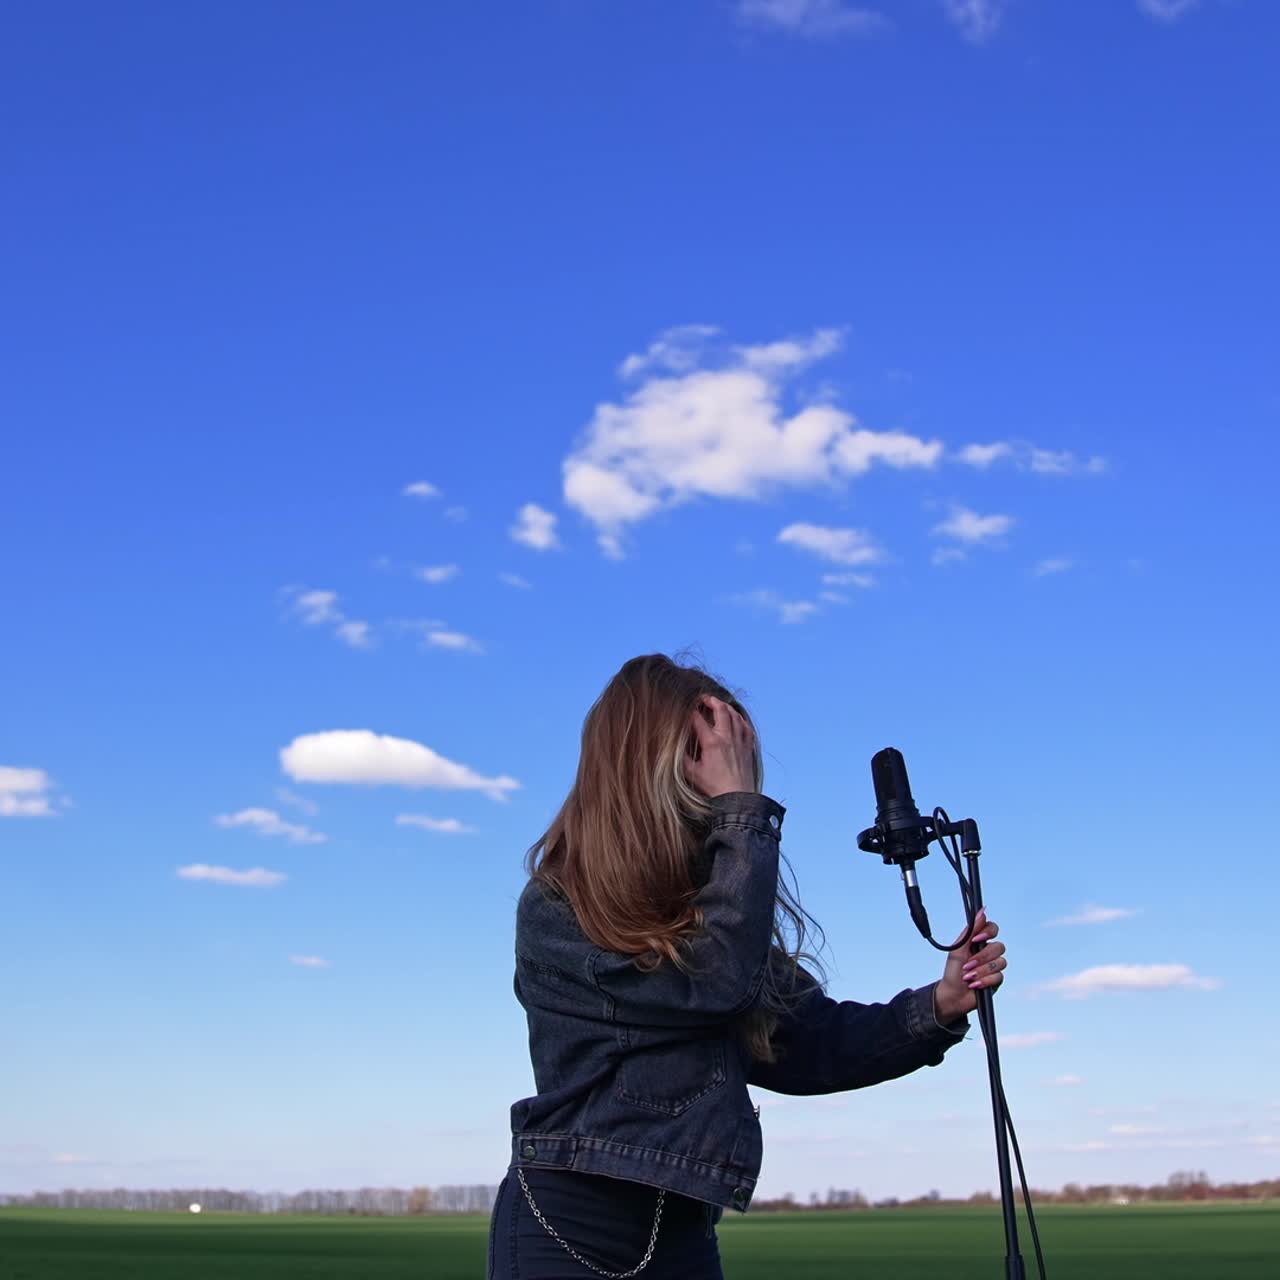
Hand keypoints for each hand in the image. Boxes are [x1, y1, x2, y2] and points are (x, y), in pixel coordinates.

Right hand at [684, 696, 755, 797]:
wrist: (737, 797)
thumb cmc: (714, 787)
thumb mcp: (692, 773)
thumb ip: (681, 758)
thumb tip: (672, 747)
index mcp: (711, 742)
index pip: (697, 719)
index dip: (689, 712)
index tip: (684, 710)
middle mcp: (727, 737)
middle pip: (720, 709)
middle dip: (711, 700)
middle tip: (703, 698)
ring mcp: (739, 740)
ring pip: (735, 715)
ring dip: (726, 707)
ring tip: (718, 705)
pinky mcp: (748, 746)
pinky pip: (746, 726)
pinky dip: (740, 719)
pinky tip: (736, 719)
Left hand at [933, 908, 1007, 1023]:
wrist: (952, 995)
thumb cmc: (953, 970)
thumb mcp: (959, 949)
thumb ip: (971, 930)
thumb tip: (982, 911)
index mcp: (978, 941)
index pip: (993, 929)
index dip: (988, 932)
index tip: (976, 939)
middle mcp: (988, 952)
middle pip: (999, 947)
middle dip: (982, 957)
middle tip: (967, 965)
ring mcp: (994, 966)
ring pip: (1000, 963)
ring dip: (981, 970)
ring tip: (968, 977)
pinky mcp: (997, 980)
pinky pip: (999, 976)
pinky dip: (985, 980)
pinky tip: (974, 984)